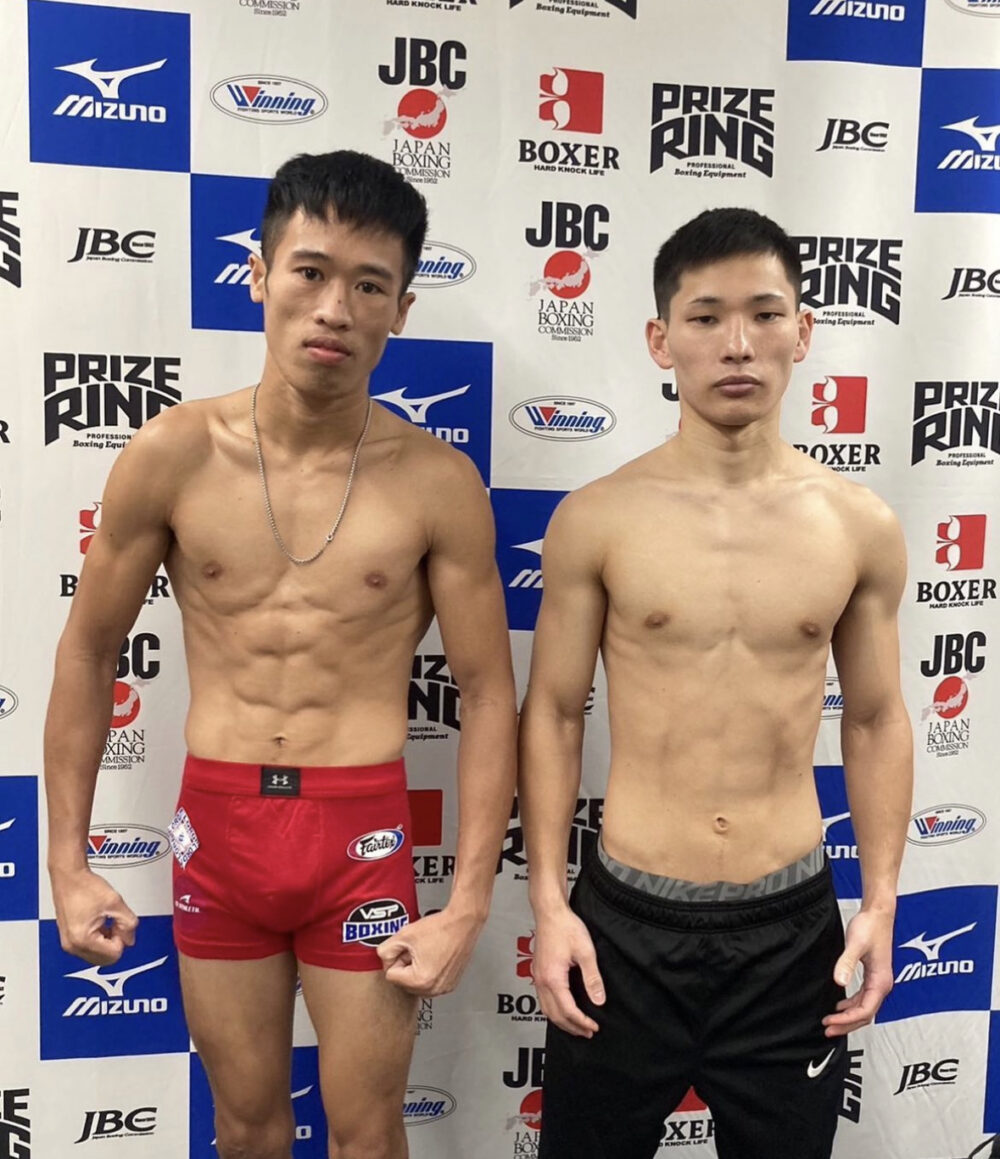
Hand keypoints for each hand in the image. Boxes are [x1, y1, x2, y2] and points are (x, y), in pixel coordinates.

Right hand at [51, 869, 137, 965]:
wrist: (69, 876)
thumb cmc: (85, 886)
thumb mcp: (115, 903)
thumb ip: (128, 923)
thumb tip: (130, 940)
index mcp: (82, 939)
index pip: (113, 954)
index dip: (122, 938)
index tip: (119, 923)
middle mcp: (72, 945)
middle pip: (105, 959)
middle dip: (114, 942)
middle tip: (115, 922)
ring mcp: (69, 943)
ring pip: (97, 956)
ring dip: (107, 941)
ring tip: (107, 920)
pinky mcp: (69, 938)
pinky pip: (89, 948)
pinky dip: (99, 939)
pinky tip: (101, 922)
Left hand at [377, 906, 482, 995]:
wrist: (464, 921)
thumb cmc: (441, 927)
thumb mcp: (404, 934)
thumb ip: (385, 949)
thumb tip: (384, 958)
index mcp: (421, 980)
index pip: (391, 975)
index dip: (395, 958)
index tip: (406, 948)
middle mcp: (434, 989)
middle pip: (403, 983)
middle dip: (405, 966)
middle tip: (416, 949)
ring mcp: (444, 988)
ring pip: (416, 984)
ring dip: (416, 969)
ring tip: (426, 952)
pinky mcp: (451, 984)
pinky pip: (430, 983)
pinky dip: (428, 971)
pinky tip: (435, 956)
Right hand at [533, 905, 603, 1037]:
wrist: (550, 912)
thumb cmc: (566, 927)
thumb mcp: (585, 952)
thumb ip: (592, 978)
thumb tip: (599, 1000)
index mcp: (553, 978)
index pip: (568, 1010)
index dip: (582, 1022)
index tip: (594, 1027)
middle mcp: (542, 980)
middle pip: (555, 1015)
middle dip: (572, 1027)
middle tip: (587, 1032)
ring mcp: (537, 976)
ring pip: (546, 1009)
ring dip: (561, 1021)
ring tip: (576, 1026)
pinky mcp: (538, 971)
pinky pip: (543, 999)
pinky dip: (553, 1010)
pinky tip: (562, 1009)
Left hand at [823, 907, 894, 1036]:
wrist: (878, 915)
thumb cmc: (870, 927)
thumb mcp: (855, 945)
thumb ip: (846, 963)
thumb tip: (839, 982)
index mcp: (880, 982)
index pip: (864, 1011)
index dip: (847, 1020)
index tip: (830, 1022)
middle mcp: (881, 985)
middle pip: (865, 1015)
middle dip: (847, 1024)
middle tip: (828, 1030)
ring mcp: (878, 981)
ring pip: (864, 1008)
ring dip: (848, 1017)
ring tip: (830, 1021)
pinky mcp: (873, 976)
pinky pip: (863, 998)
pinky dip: (851, 1006)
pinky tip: (839, 1005)